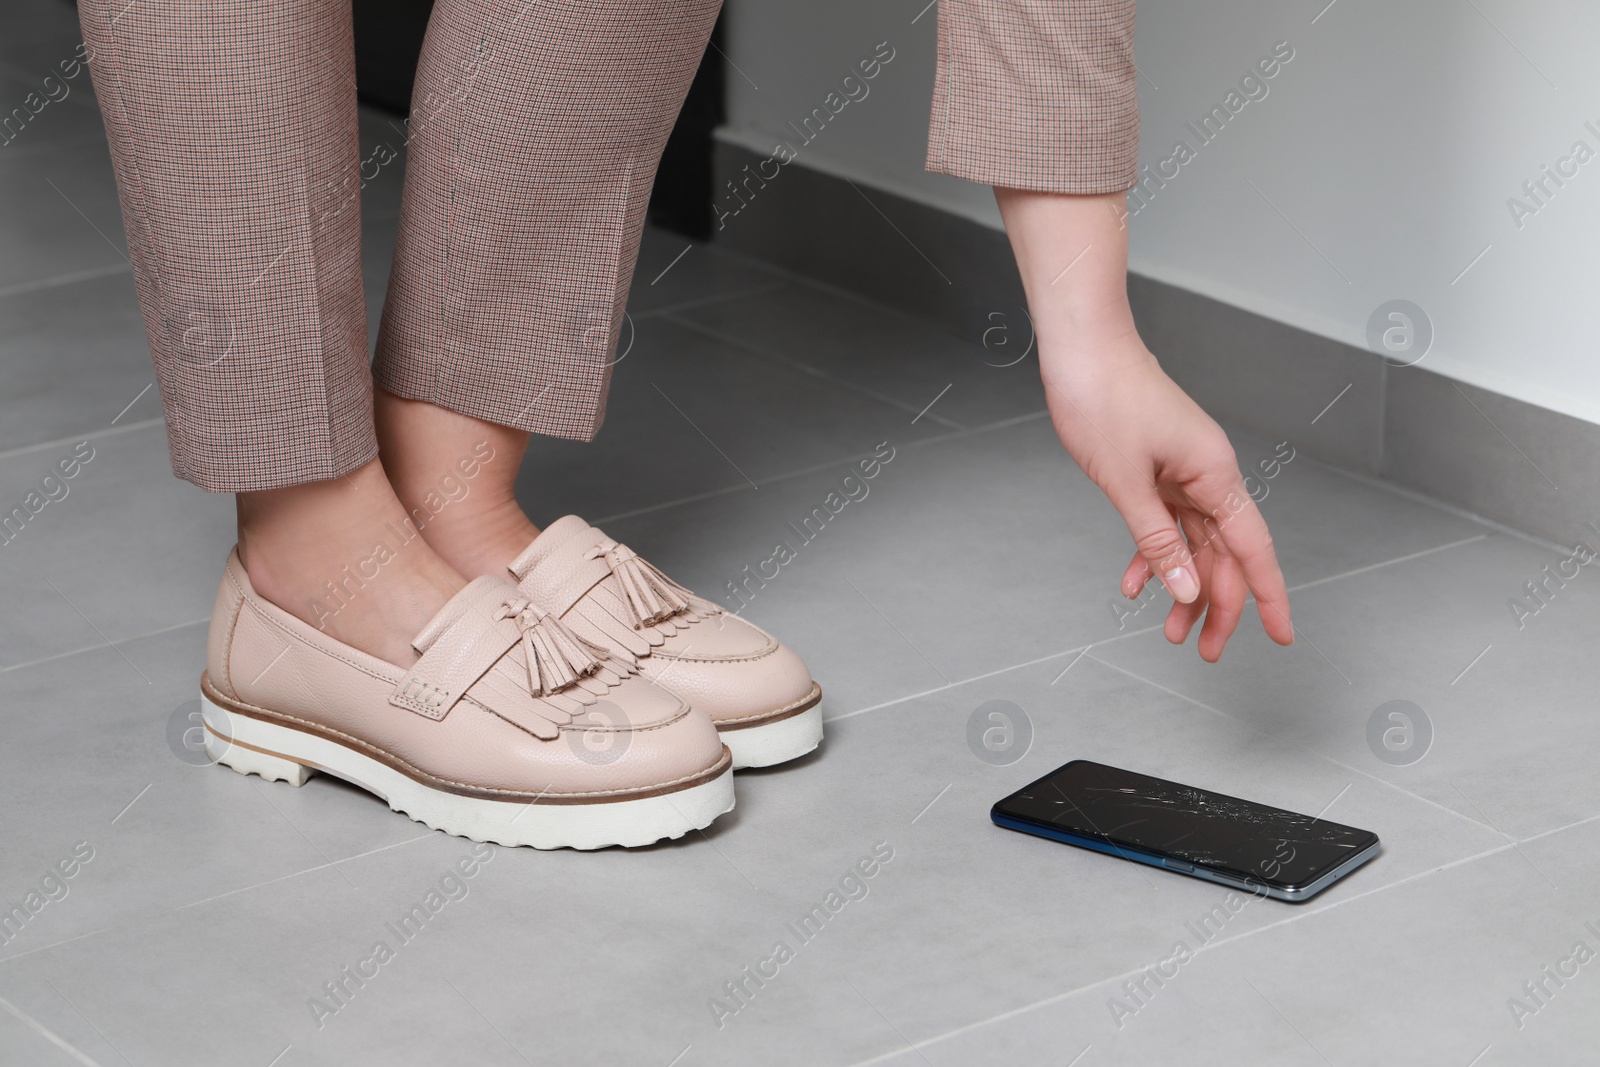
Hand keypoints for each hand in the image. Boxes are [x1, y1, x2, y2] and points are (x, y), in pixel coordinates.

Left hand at [1040, 330, 1293, 660]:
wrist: (1082, 348)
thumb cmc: (1104, 398)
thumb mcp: (1125, 481)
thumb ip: (1156, 539)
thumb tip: (1184, 590)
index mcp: (1215, 475)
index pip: (1254, 549)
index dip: (1269, 596)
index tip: (1283, 636)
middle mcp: (1208, 475)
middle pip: (1225, 554)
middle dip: (1218, 606)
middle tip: (1206, 653)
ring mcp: (1183, 472)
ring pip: (1195, 543)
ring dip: (1183, 588)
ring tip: (1168, 633)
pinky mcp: (1157, 469)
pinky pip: (1166, 523)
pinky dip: (1154, 554)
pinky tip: (1135, 584)